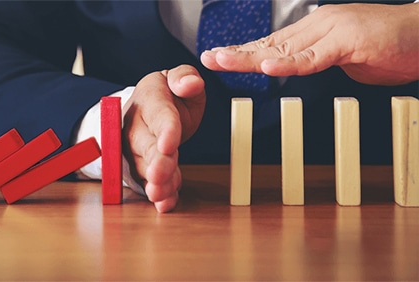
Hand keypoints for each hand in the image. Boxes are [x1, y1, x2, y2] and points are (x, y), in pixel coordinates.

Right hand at [123, 65, 205, 212]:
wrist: (145, 110)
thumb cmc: (168, 95)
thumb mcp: (177, 79)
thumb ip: (184, 77)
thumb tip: (191, 83)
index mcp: (149, 98)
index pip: (159, 115)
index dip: (165, 130)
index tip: (170, 143)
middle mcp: (137, 125)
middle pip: (146, 145)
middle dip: (154, 162)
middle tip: (159, 175)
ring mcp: (136, 148)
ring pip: (145, 167)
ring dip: (156, 182)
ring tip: (161, 194)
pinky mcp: (141, 167)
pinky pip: (149, 182)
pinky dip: (159, 194)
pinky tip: (166, 204)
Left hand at [200, 3, 418, 85]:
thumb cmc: (388, 45)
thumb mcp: (342, 58)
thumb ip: (316, 61)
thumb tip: (294, 68)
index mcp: (314, 31)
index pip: (271, 43)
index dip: (242, 52)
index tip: (218, 58)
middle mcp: (318, 27)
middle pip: (269, 44)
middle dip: (236, 53)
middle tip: (209, 59)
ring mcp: (332, 32)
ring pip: (284, 48)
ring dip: (251, 56)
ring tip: (224, 60)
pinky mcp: (349, 42)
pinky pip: (314, 57)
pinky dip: (290, 64)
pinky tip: (269, 67)